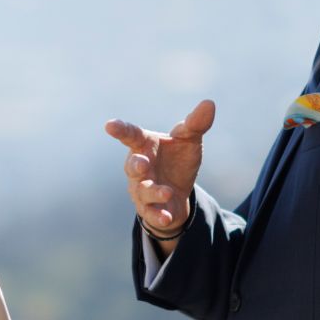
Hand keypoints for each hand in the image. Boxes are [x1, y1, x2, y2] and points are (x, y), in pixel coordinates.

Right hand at [105, 100, 215, 243]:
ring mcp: (141, 189)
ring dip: (153, 192)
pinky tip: (167, 216)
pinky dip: (158, 215)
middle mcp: (139, 168)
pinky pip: (150, 213)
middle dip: (136, 165)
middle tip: (143, 164)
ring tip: (167, 192)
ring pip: (142, 191)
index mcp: (145, 146)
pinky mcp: (149, 209)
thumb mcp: (189, 141)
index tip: (110, 125)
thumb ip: (195, 124)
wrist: (178, 194)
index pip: (131, 135)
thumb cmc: (177, 161)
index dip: (120, 130)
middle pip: (132, 166)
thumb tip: (209, 103)